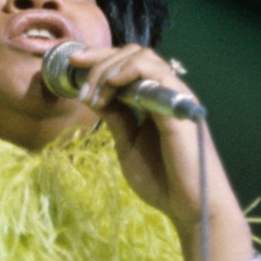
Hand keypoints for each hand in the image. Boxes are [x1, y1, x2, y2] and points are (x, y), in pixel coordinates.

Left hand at [73, 44, 227, 232]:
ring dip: (109, 68)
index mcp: (154, 101)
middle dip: (99, 60)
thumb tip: (93, 95)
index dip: (99, 59)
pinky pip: (154, 72)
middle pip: (131, 54)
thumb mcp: (128, 144)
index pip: (127, 65)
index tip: (72, 64)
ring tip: (93, 93)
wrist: (188, 206)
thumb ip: (116, 118)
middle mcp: (165, 92)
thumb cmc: (162, 181)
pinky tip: (110, 87)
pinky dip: (127, 72)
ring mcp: (173, 95)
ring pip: (141, 56)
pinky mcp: (177, 104)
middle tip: (79, 85)